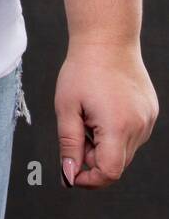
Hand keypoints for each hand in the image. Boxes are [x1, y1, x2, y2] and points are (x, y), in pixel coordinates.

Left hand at [55, 42, 157, 188]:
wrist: (107, 40)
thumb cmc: (83, 70)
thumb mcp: (66, 107)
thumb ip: (69, 145)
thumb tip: (69, 174)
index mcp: (118, 126)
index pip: (109, 172)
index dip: (89, 179)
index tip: (72, 172)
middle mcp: (139, 126)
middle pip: (117, 164)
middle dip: (93, 159)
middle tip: (77, 132)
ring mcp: (148, 120)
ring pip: (125, 151)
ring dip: (105, 145)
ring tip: (90, 117)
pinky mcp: (151, 113)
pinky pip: (133, 135)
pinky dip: (116, 133)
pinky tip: (104, 110)